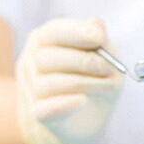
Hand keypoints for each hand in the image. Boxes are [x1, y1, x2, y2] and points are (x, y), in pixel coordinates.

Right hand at [16, 18, 122, 143]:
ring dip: (85, 83)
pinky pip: (44, 108)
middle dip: (85, 62)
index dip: (77, 33)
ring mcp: (32, 87)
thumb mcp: (106, 59)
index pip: (55, 31)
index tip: (99, 38)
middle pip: (48, 57)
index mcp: (49, 39)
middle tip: (111, 68)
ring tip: (109, 85)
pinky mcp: (37, 113)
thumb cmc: (95, 80)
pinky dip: (64, 104)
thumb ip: (101, 43)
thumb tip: (97, 24)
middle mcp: (35, 60)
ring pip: (48, 83)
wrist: (86, 119)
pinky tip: (82, 101)